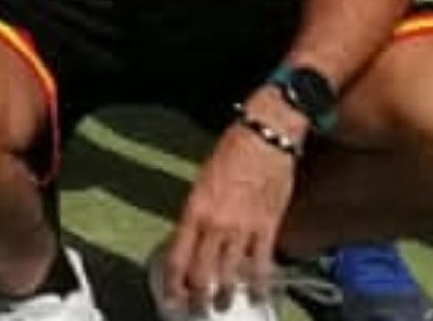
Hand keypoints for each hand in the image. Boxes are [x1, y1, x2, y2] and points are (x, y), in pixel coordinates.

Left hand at [163, 105, 298, 310]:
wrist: (266, 136)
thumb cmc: (233, 148)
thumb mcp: (203, 178)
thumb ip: (198, 209)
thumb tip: (194, 235)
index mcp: (195, 209)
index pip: (177, 258)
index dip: (173, 285)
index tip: (171, 297)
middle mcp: (216, 224)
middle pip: (202, 275)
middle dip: (197, 297)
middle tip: (196, 307)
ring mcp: (243, 229)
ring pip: (230, 277)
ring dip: (225, 295)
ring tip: (223, 304)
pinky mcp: (268, 228)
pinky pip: (262, 265)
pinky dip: (259, 283)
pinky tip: (257, 293)